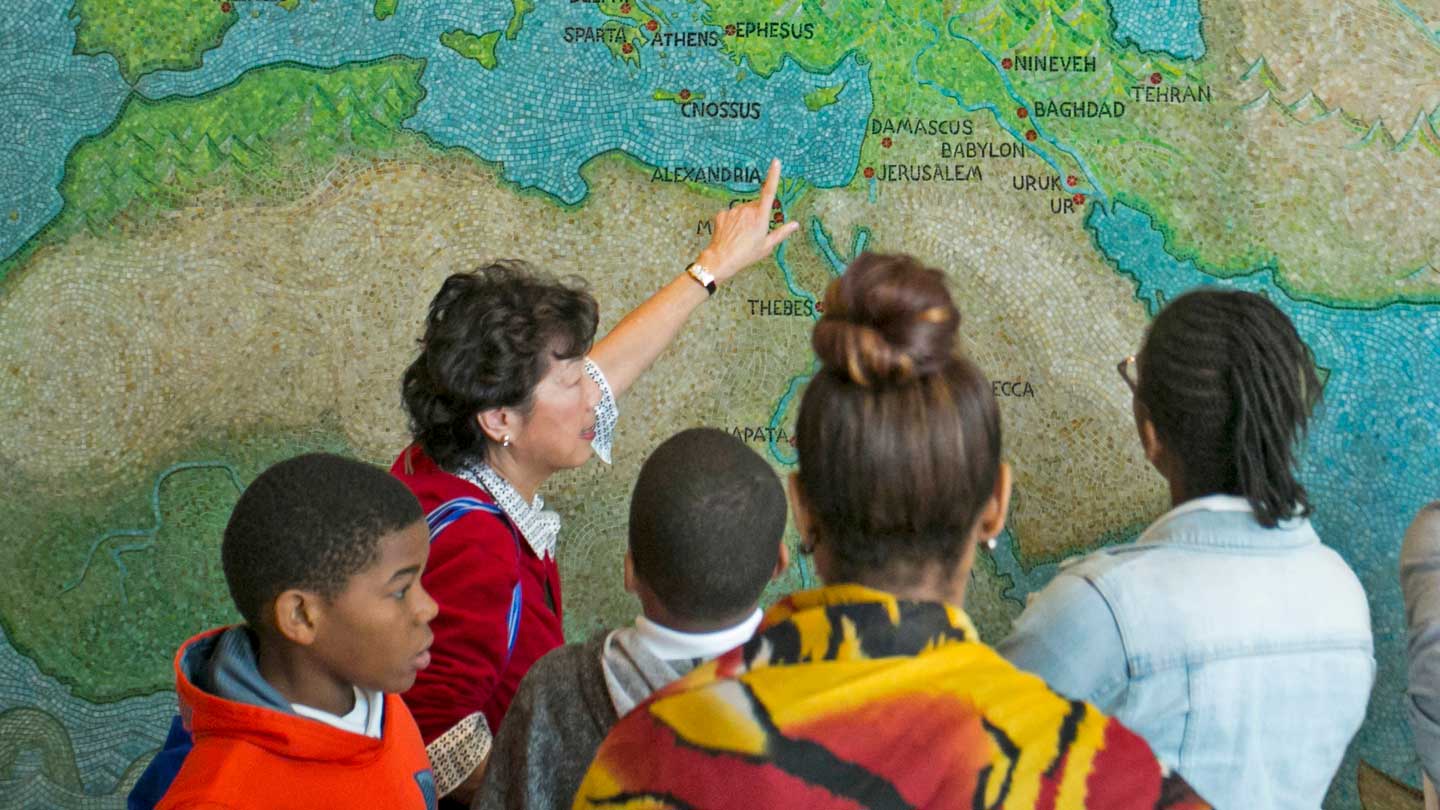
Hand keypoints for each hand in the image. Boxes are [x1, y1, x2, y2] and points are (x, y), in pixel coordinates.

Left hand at [696, 158, 800, 282]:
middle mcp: (747, 210)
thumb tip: (795, 224)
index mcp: (761, 216)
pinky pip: (731, 214)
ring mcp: (734, 211)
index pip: (769, 191)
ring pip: (743, 210)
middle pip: (755, 205)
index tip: (775, 162)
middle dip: (756, 214)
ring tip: (740, 236)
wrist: (721, 259)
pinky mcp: (722, 214)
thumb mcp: (767, 246)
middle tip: (753, 234)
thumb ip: (781, 233)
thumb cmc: (746, 255)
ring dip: (744, 219)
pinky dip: (732, 222)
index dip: (773, 175)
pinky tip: (731, 234)